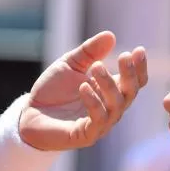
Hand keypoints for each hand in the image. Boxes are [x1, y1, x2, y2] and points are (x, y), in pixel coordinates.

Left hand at [18, 31, 147, 151]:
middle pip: (130, 93)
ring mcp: (100, 123)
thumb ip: (89, 51)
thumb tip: (110, 35)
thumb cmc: (54, 89)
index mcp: (110, 90)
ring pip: (116, 106)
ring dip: (108, 85)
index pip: (133, 81)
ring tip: (96, 66)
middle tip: (123, 56)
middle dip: (129, 74)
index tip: (139, 50)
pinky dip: (93, 102)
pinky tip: (83, 87)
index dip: (139, 67)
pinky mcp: (86, 135)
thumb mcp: (70, 64)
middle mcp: (110, 108)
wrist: (30, 112)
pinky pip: (98, 120)